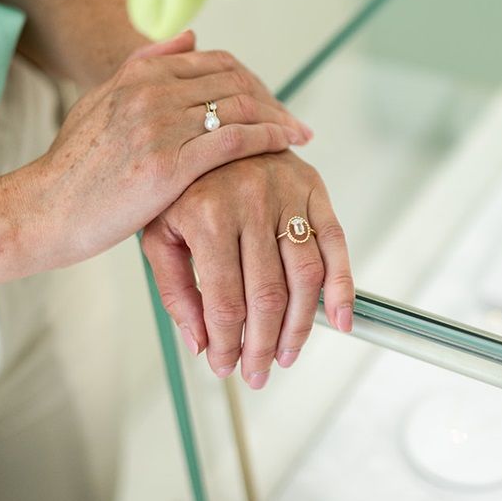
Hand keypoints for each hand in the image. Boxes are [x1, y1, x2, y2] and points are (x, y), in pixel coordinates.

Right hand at [14, 29, 313, 268]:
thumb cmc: (71, 167)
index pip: (215, 61)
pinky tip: (285, 146)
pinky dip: (268, 138)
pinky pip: (234, 139)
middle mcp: (150, 91)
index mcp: (137, 74)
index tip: (270, 100)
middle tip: (292, 120)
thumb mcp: (99, 101)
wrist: (44, 208)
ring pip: (240, 106)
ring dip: (278, 118)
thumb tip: (189, 36)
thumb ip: (141, 65)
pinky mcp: (169, 164)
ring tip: (298, 135)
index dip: (251, 78)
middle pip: (235, 80)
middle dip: (272, 98)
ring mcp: (160, 126)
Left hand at [142, 150, 354, 389]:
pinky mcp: (314, 189)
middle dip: (263, 345)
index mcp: (206, 216)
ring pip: (305, 277)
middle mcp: (249, 203)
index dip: (227, 342)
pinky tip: (338, 321)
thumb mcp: (158, 232)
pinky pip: (336, 244)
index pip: (224, 300)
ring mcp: (286, 194)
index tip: (225, 367)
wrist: (209, 127)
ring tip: (287, 355)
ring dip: (300, 327)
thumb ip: (176, 289)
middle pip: (267, 295)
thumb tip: (199, 344)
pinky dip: (343, 287)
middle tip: (258, 373)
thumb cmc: (181, 187)